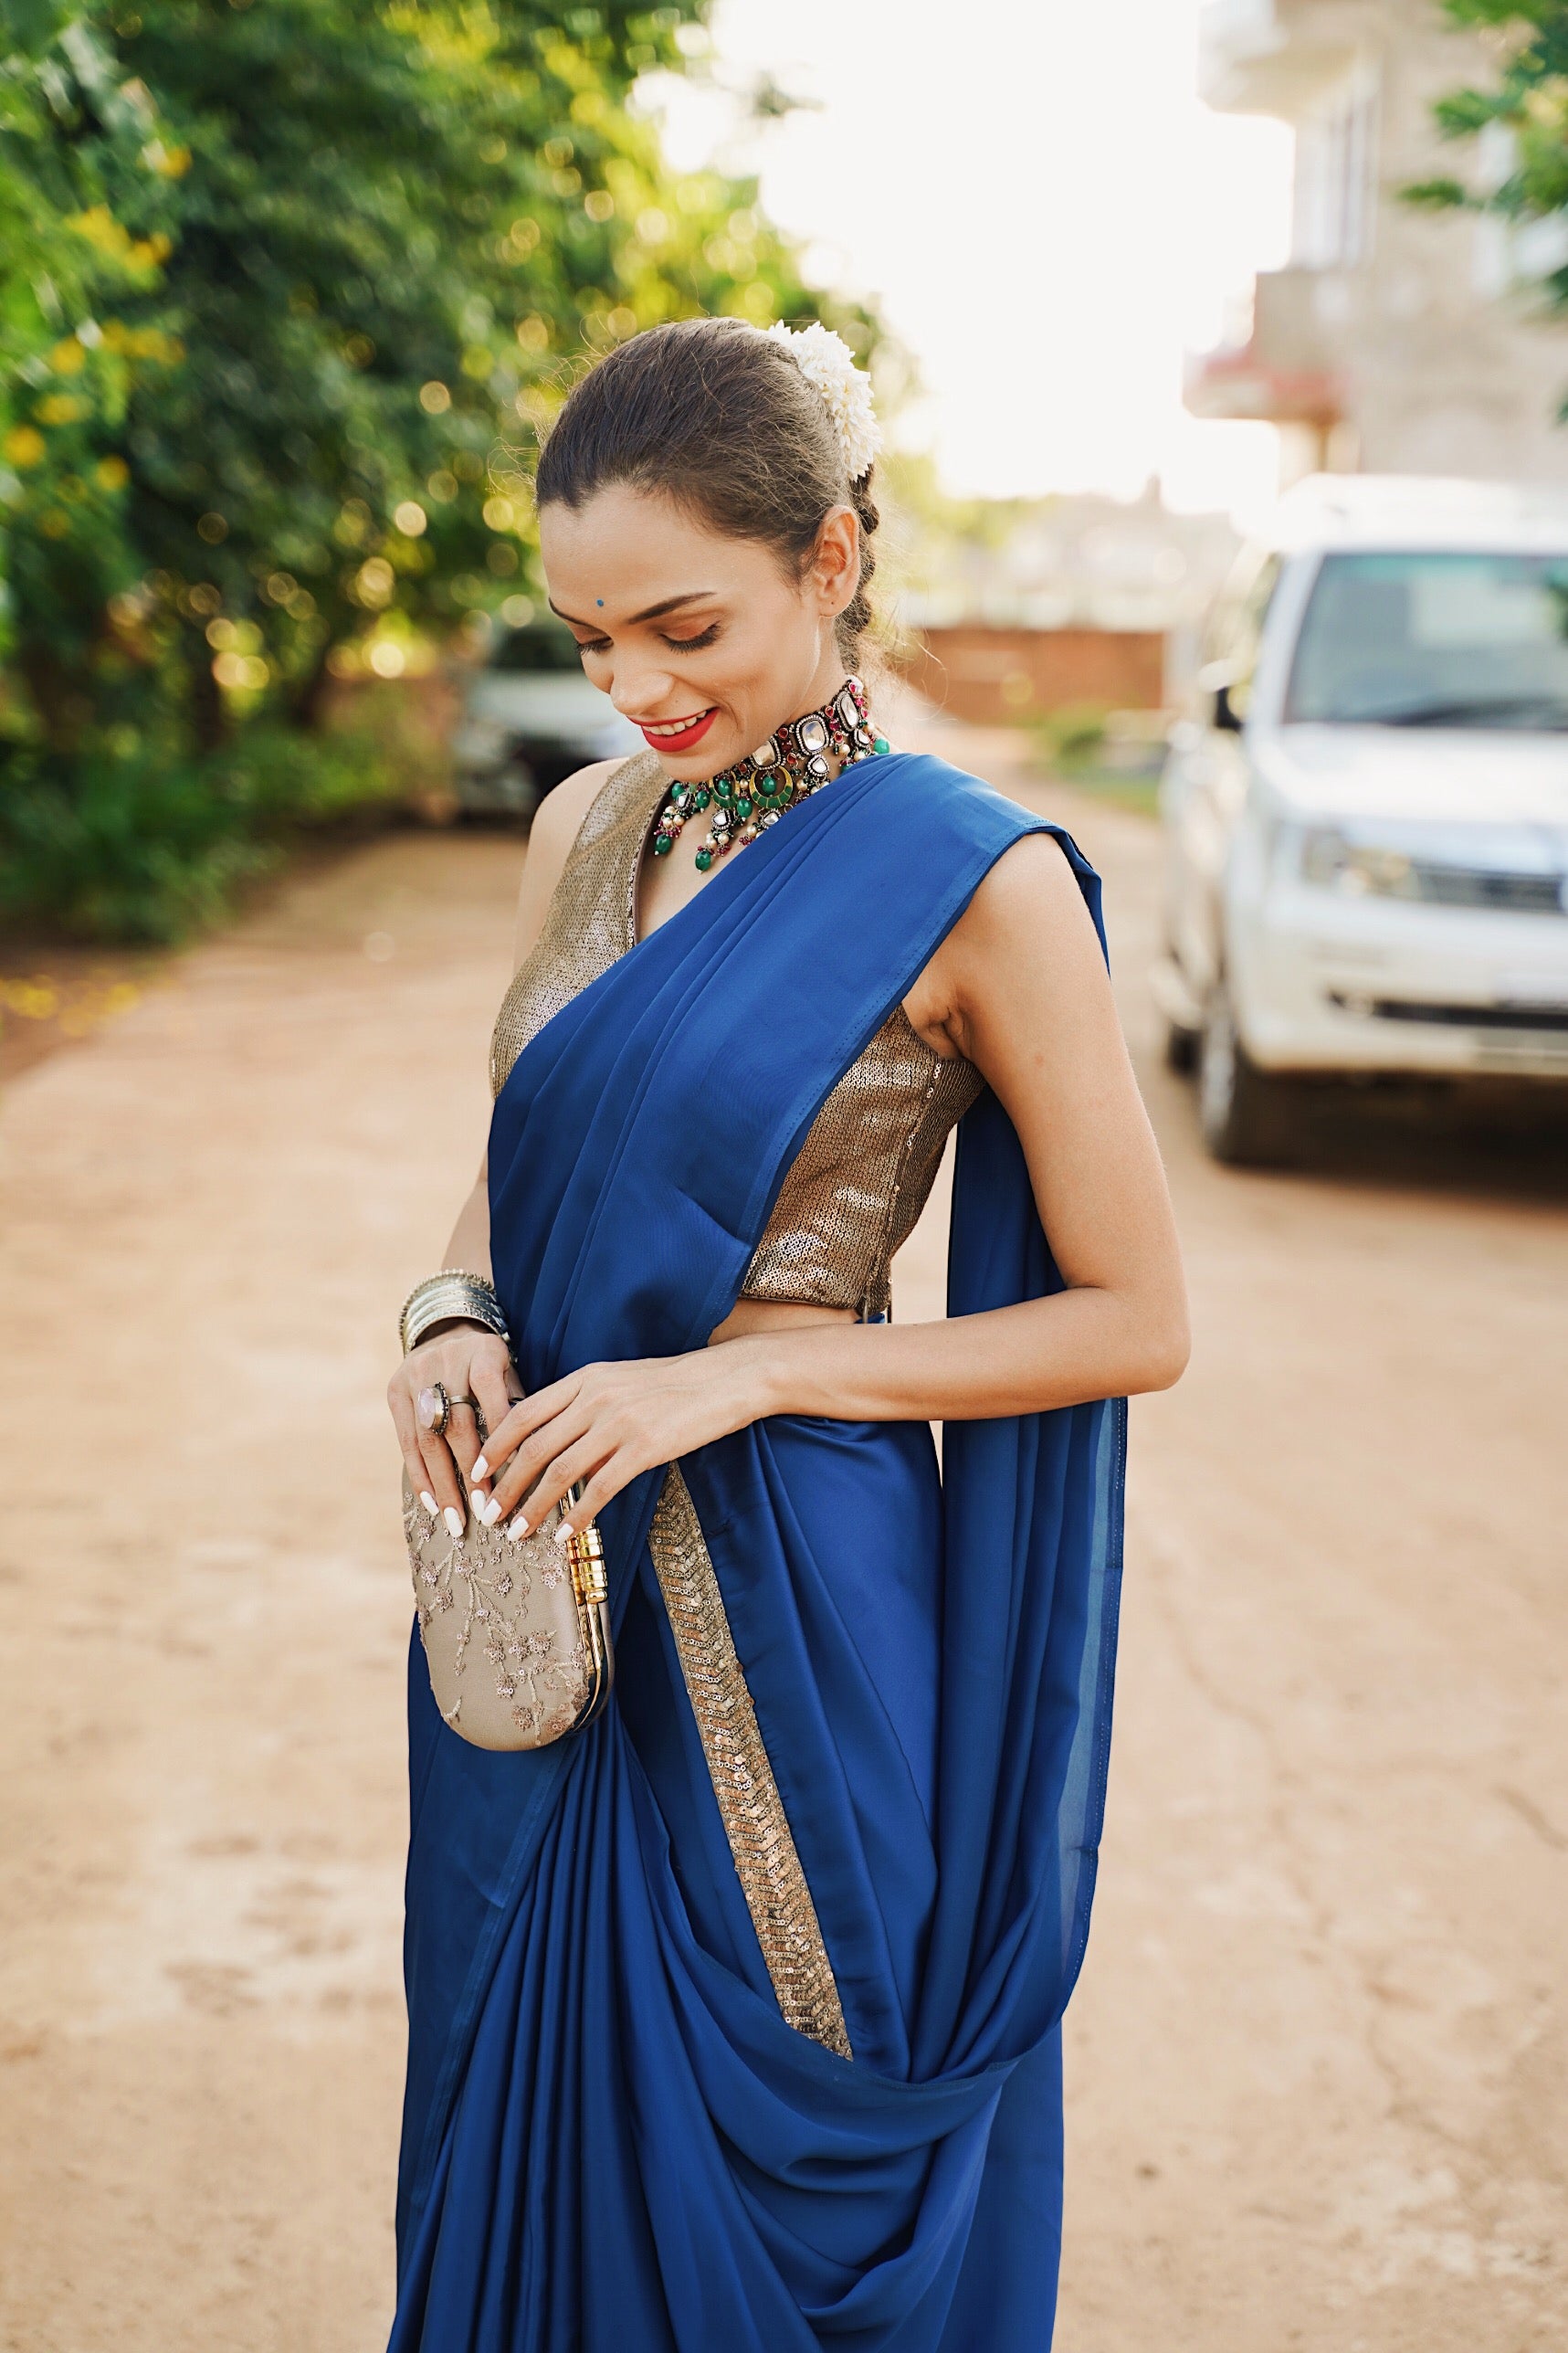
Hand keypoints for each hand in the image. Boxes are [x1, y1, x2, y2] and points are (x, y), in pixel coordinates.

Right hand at [387, 1323, 519, 1536]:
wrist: (446, 1333)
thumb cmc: (491, 1366)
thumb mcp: (511, 1374)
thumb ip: (520, 1409)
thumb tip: (537, 1466)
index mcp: (484, 1352)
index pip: (493, 1398)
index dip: (500, 1440)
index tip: (512, 1481)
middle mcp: (445, 1361)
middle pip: (457, 1424)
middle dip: (470, 1473)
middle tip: (484, 1512)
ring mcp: (415, 1376)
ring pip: (428, 1438)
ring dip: (442, 1484)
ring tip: (455, 1519)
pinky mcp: (395, 1391)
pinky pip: (406, 1441)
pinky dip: (420, 1475)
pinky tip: (432, 1504)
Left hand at [468, 1347, 764, 1541]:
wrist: (726, 1380)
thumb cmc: (672, 1386)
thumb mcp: (619, 1383)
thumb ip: (583, 1408)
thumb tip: (551, 1448)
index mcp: (584, 1379)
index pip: (523, 1413)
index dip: (494, 1447)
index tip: (476, 1475)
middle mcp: (595, 1397)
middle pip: (533, 1447)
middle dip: (505, 1486)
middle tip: (488, 1515)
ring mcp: (619, 1422)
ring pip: (559, 1471)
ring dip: (532, 1506)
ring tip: (516, 1532)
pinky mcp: (645, 1447)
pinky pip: (599, 1487)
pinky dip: (576, 1514)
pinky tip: (564, 1535)